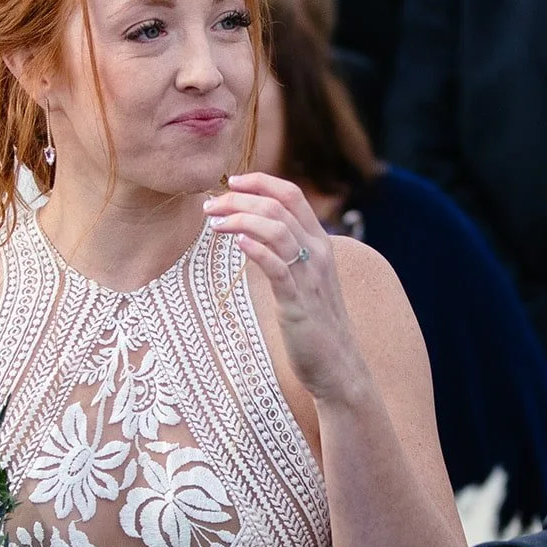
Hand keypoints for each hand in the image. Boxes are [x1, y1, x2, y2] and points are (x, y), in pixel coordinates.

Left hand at [205, 174, 371, 405]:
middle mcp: (318, 253)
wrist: (336, 364)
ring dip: (241, 220)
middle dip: (240, 199)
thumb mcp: (305, 278)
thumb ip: (287, 252)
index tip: (232, 182)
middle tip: (210, 206)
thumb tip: (254, 233)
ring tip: (214, 223)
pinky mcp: (298, 302)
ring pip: (277, 230)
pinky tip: (237, 243)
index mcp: (320, 242)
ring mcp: (309, 277)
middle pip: (279, 207)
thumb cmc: (315, 322)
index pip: (292, 195)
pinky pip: (277, 267)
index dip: (261, 182)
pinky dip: (256, 250)